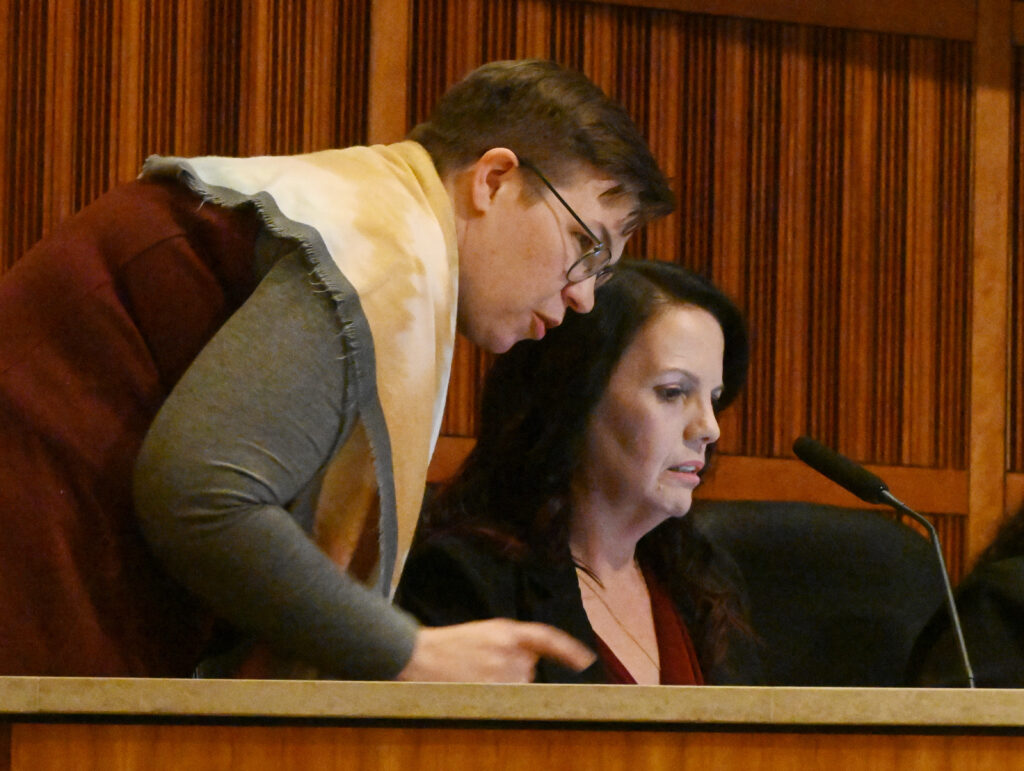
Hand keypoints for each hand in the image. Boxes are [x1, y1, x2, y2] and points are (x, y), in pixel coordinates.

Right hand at [395, 618, 595, 682]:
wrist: (420, 655)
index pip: (546, 638)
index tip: (584, 660)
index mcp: (507, 630)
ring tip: (473, 676)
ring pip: (517, 686)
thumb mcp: (484, 634)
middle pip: (529, 668)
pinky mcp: (491, 689)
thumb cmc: (449, 646)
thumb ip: (511, 644)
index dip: (568, 649)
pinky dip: (496, 698)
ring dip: (503, 686)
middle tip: (482, 667)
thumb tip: (530, 663)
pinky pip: (506, 700)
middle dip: (513, 671)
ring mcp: (501, 670)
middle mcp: (509, 649)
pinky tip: (475, 687)